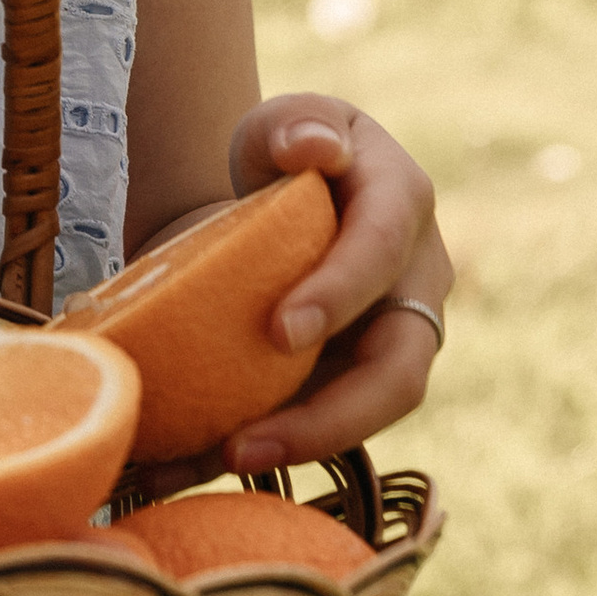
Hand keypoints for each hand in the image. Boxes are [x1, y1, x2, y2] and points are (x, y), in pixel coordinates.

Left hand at [220, 93, 450, 472]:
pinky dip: (258, 449)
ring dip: (296, 449)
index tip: (280, 331)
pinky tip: (182, 472)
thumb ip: (296, 127)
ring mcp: (390, 341)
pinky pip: (317, 425)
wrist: (293, 193)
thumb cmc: (293, 150)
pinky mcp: (354, 380)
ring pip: (367, 417)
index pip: (380, 256)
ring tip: (218, 463)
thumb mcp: (288, 123)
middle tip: (246, 442)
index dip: (339, 296)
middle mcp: (414, 286)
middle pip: (398, 372)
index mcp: (402, 208)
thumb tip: (310, 150)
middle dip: (329, 417)